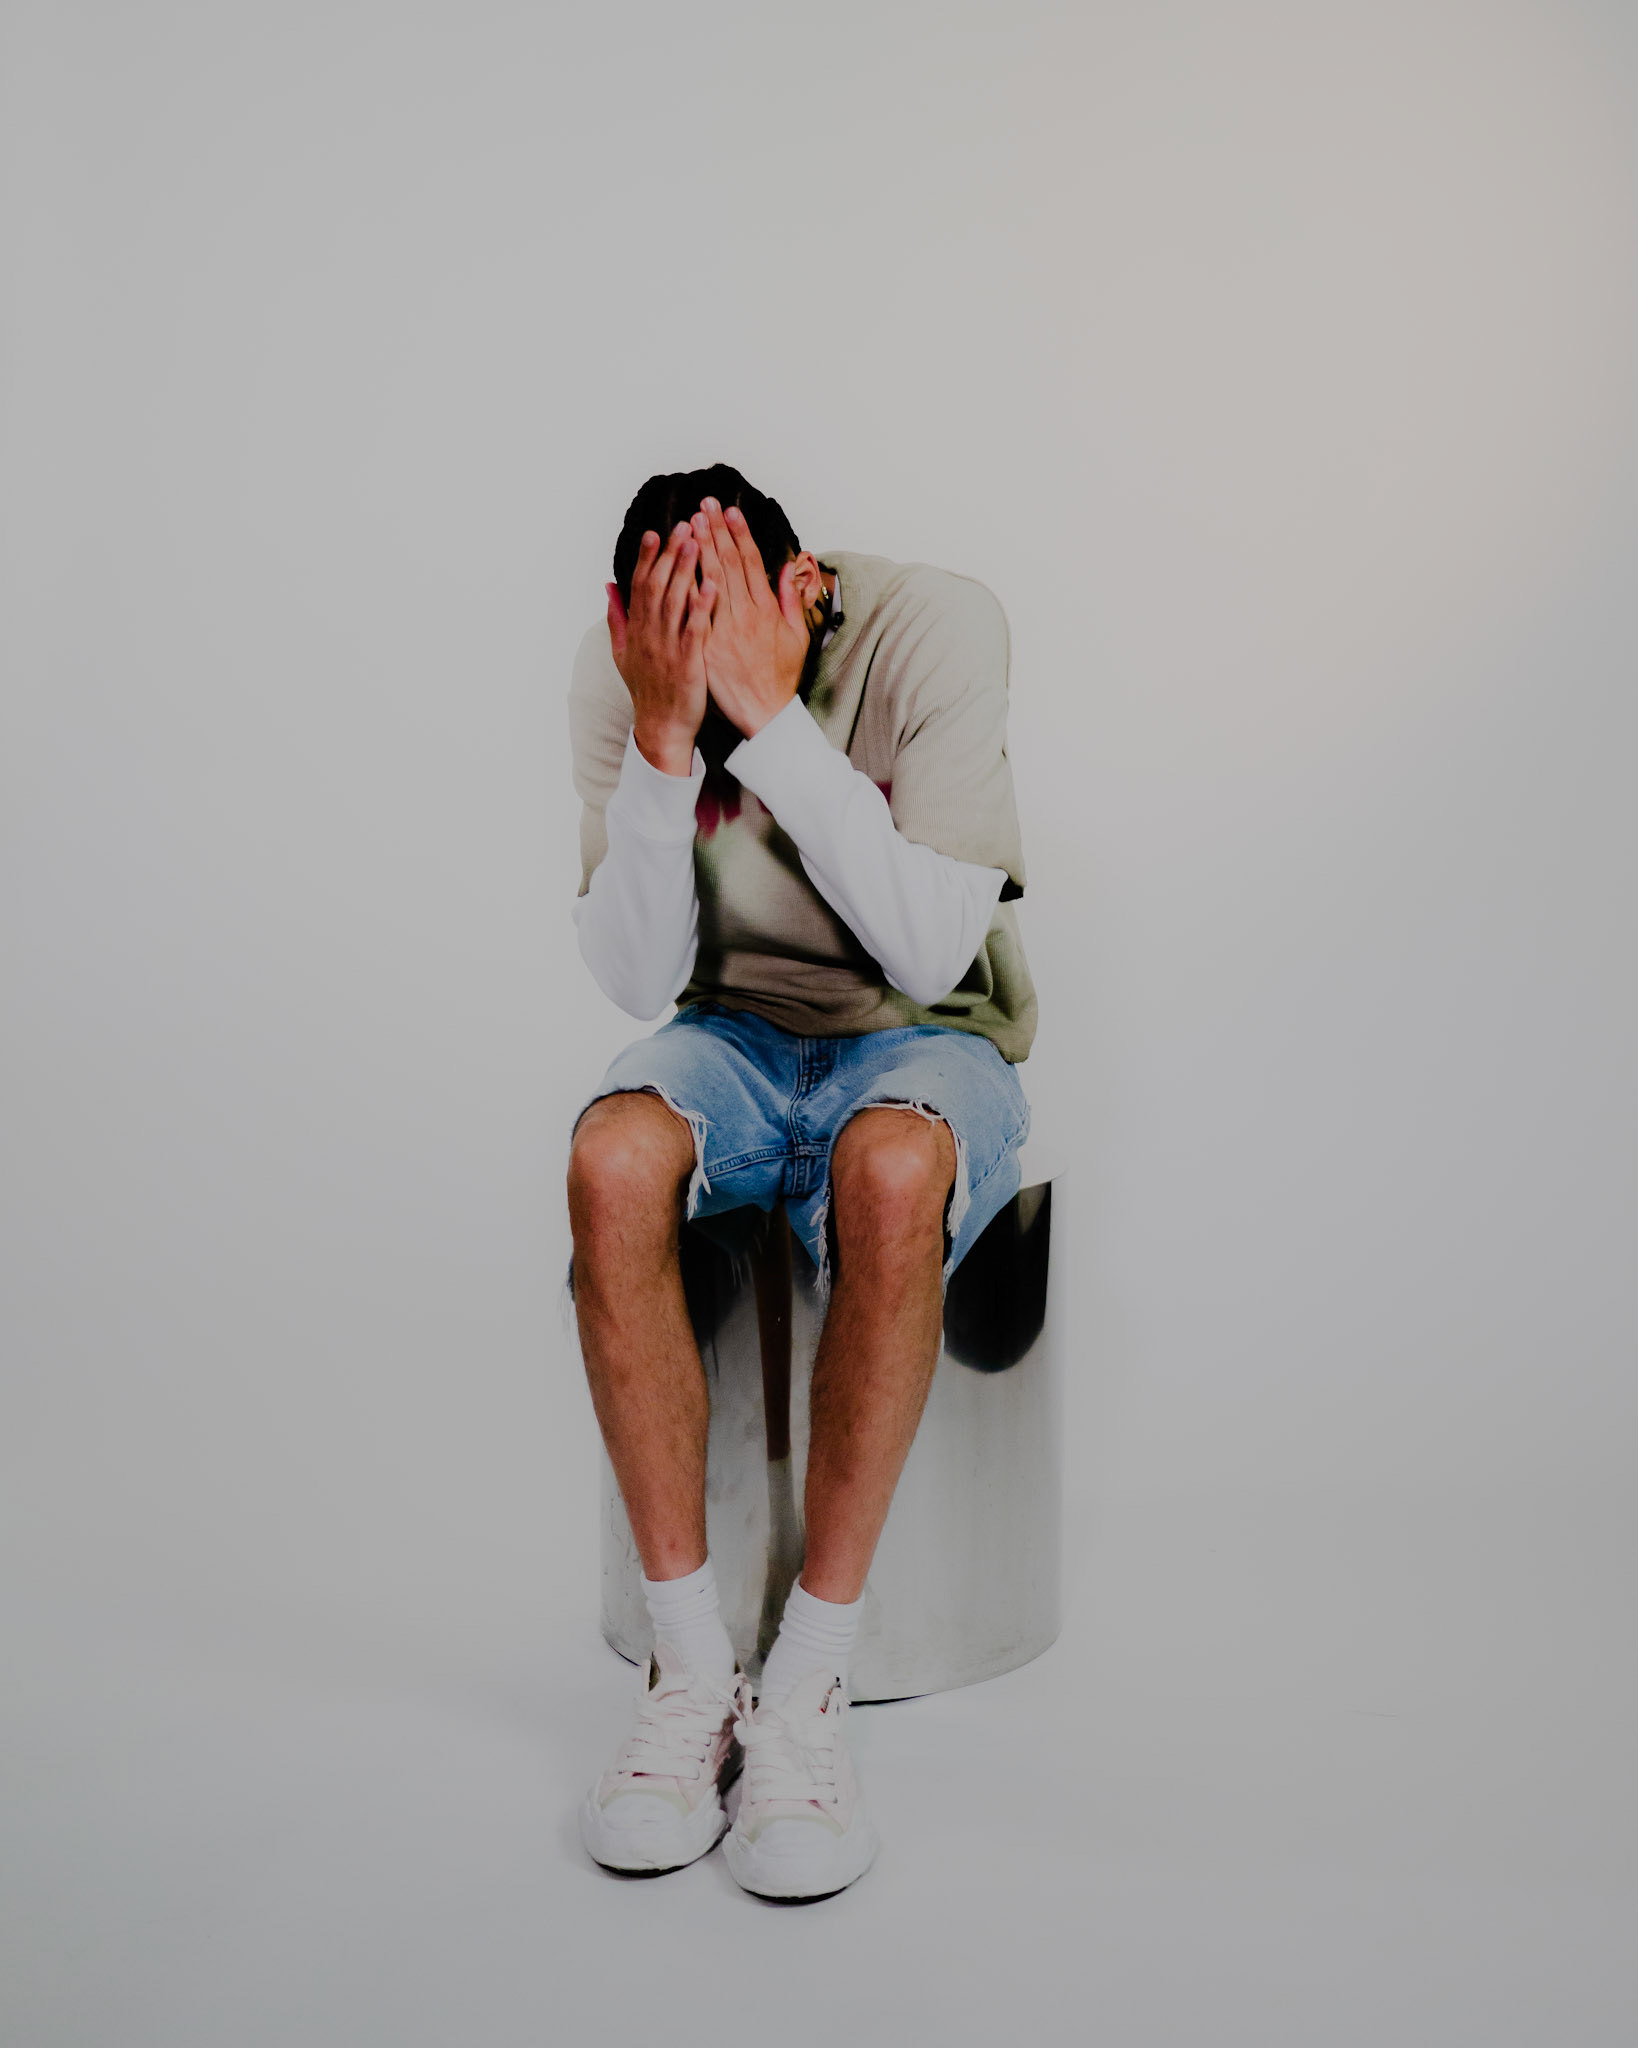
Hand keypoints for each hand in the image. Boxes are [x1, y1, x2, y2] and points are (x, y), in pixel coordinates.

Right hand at [605, 523, 713, 774]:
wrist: (661, 727)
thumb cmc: (647, 689)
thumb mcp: (623, 653)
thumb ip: (617, 618)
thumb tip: (608, 587)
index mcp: (636, 630)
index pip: (639, 586)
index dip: (647, 558)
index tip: (655, 532)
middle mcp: (649, 635)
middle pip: (657, 587)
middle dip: (670, 555)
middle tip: (684, 526)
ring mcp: (667, 649)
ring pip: (674, 602)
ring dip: (685, 571)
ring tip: (697, 544)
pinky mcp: (688, 663)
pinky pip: (694, 630)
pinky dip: (701, 608)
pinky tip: (711, 586)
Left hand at [690, 499, 808, 738]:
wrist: (766, 714)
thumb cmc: (780, 677)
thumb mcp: (796, 636)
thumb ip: (790, 600)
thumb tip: (788, 570)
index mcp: (766, 610)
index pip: (750, 562)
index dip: (739, 534)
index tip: (729, 511)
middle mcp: (746, 615)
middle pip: (728, 564)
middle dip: (716, 532)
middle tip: (705, 505)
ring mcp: (726, 630)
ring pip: (711, 581)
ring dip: (700, 550)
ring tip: (690, 524)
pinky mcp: (709, 647)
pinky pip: (696, 612)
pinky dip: (688, 588)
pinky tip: (678, 566)